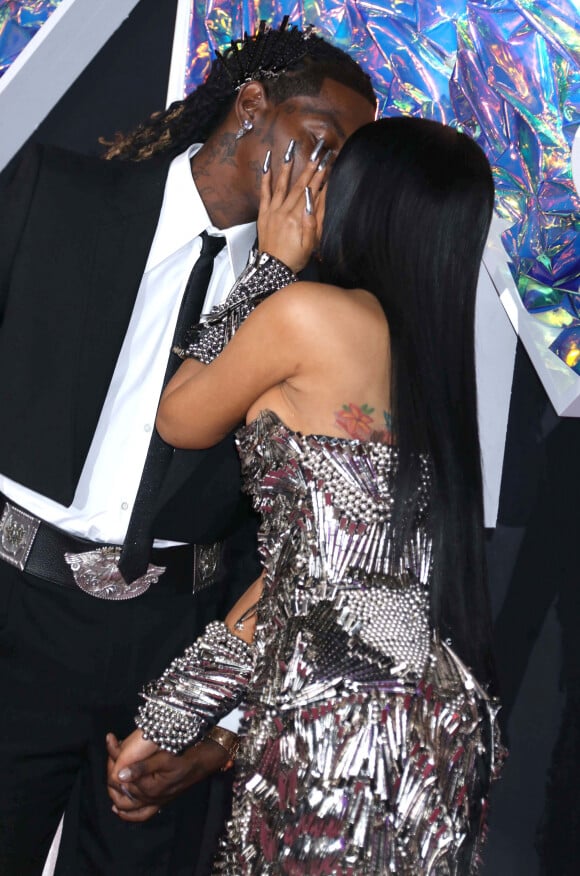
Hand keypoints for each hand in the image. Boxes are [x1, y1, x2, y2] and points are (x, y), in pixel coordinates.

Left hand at [106, 730, 230, 821]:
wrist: (200, 763)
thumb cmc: (182, 758)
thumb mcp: (162, 759)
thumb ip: (141, 767)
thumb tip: (119, 775)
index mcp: (149, 788)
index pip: (122, 784)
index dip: (113, 769)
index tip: (110, 755)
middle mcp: (151, 799)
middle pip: (124, 796)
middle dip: (114, 784)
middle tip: (110, 766)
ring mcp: (156, 802)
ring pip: (131, 808)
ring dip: (119, 801)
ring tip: (112, 793)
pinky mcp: (161, 803)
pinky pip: (142, 814)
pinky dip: (131, 815)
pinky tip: (121, 810)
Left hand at [257, 139, 329, 272]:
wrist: (272, 268)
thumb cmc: (294, 257)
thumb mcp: (310, 243)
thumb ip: (313, 221)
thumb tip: (315, 198)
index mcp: (297, 218)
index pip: (310, 192)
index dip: (319, 176)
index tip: (325, 163)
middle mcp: (284, 211)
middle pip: (299, 185)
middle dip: (309, 167)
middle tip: (316, 152)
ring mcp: (273, 211)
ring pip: (282, 184)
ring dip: (288, 166)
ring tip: (292, 150)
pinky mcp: (264, 213)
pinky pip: (264, 192)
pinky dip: (265, 178)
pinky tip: (268, 165)